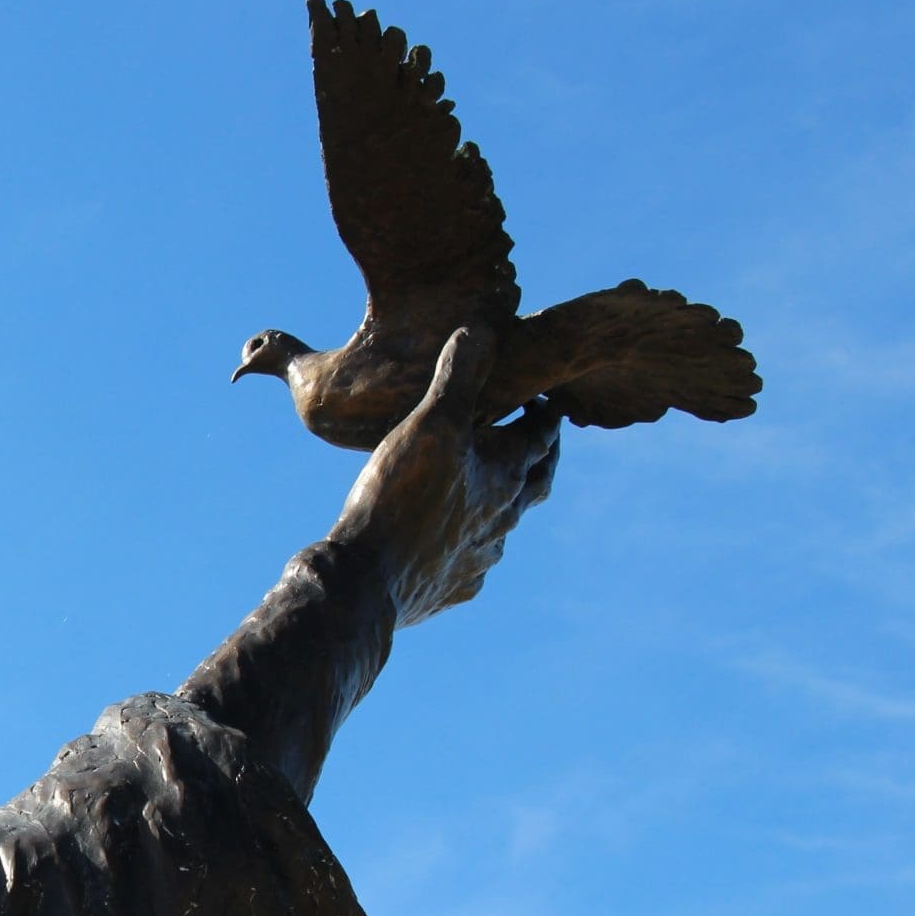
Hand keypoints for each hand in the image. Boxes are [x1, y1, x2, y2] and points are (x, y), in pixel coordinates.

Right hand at [327, 327, 560, 627]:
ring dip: (507, 500)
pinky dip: (472, 542)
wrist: (368, 581)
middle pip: (537, 481)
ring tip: (492, 483)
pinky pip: (474, 562)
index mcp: (506, 476)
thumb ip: (458, 376)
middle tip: (535, 434)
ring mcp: (481, 558)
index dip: (546, 412)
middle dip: (540, 455)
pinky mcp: (454, 586)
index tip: (542, 395)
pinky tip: (453, 541)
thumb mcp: (429, 424)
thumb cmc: (400, 497)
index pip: (543, 436)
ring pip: (507, 524)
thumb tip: (482, 329)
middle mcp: (503, 519)